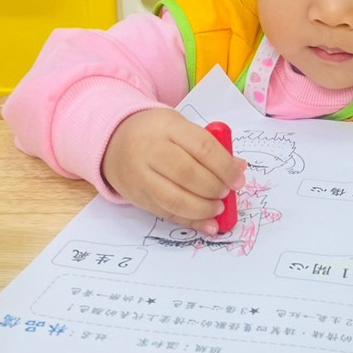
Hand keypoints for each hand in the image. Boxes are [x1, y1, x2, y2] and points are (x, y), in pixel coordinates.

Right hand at [102, 108, 246, 233]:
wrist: (113, 139)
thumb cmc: (157, 133)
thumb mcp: (182, 128)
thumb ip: (210, 147)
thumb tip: (239, 169)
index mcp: (168, 127)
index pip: (202, 147)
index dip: (225, 167)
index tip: (238, 180)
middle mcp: (150, 150)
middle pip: (187, 174)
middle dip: (214, 188)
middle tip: (227, 193)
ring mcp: (140, 175)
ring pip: (175, 199)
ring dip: (203, 208)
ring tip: (218, 208)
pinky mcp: (136, 196)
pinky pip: (166, 213)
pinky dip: (190, 222)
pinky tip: (208, 225)